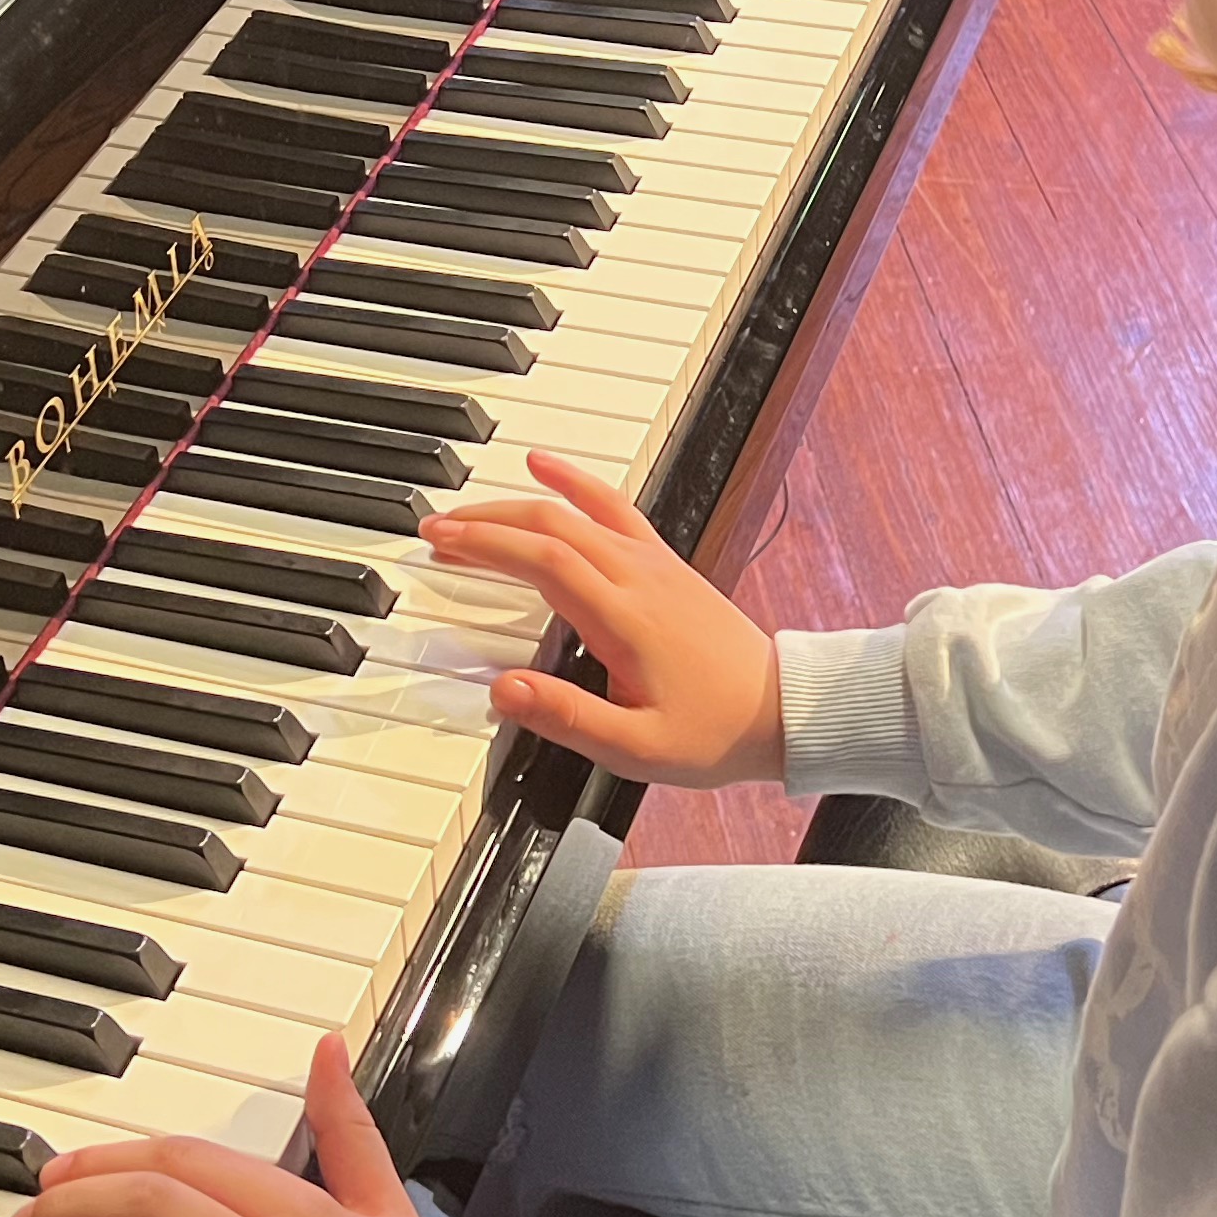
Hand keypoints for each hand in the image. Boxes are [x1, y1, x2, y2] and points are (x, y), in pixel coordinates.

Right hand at [422, 453, 782, 783]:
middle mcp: (639, 578)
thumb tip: (502, 690)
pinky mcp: (665, 565)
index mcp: (625, 619)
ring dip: (518, 505)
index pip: (543, 559)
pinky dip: (576, 482)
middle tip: (436, 529)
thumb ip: (565, 717)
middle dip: (487, 521)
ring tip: (471, 509)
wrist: (780, 711)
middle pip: (551, 524)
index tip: (441, 541)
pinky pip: (615, 507)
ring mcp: (655, 565)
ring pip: (577, 511)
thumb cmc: (713, 732)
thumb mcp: (634, 749)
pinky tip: (547, 468)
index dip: (487, 544)